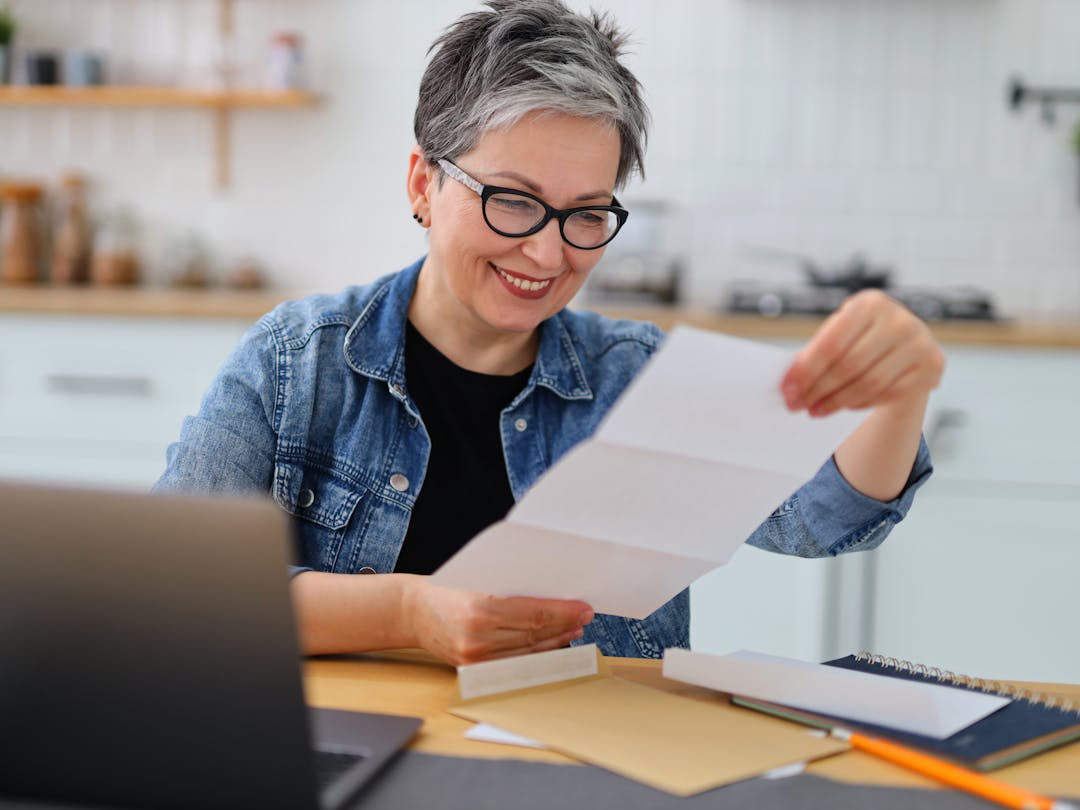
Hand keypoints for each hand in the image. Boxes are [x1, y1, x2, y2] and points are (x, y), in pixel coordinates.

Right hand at [402, 577, 593, 664]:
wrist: (412, 611)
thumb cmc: (446, 587)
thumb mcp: (478, 577)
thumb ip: (511, 589)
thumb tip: (553, 594)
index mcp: (479, 608)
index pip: (535, 614)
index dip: (564, 612)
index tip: (583, 608)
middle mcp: (477, 637)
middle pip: (535, 634)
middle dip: (565, 625)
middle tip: (584, 616)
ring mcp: (474, 658)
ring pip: (527, 652)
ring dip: (555, 641)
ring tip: (573, 629)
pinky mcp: (472, 670)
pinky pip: (513, 663)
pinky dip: (535, 654)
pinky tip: (549, 645)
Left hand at [781, 289, 944, 417]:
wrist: (906, 341)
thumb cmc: (861, 336)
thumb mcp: (839, 332)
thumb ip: (816, 352)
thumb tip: (787, 383)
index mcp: (870, 303)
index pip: (831, 344)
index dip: (806, 371)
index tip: (786, 391)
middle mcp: (899, 319)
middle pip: (848, 366)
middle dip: (818, 390)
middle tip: (797, 405)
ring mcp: (919, 342)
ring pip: (869, 383)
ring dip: (836, 402)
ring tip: (815, 410)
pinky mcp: (932, 365)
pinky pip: (888, 393)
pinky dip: (861, 403)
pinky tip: (843, 407)